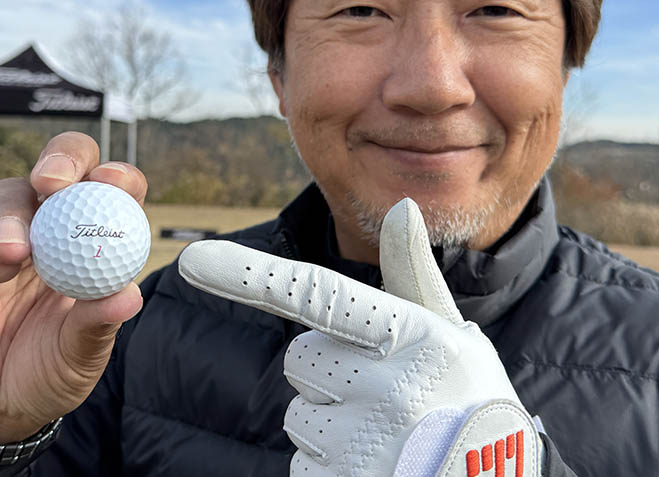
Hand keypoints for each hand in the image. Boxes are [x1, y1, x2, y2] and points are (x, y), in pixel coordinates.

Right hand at [0, 132, 145, 442]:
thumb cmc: (51, 369)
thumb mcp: (82, 353)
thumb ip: (98, 323)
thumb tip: (129, 297)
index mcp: (99, 241)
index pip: (116, 192)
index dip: (119, 177)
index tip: (113, 182)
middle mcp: (57, 225)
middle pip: (63, 167)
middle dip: (61, 159)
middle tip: (53, 181)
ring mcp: (12, 233)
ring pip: (12, 193)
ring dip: (13, 215)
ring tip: (15, 252)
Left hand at [179, 198, 540, 475]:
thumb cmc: (465, 395)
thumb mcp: (447, 333)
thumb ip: (413, 272)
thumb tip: (400, 207)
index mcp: (412, 337)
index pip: (318, 295)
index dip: (250, 275)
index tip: (192, 258)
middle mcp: (389, 387)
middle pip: (300, 359)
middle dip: (327, 373)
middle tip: (380, 394)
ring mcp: (369, 444)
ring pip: (299, 415)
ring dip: (329, 422)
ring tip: (384, 434)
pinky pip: (302, 464)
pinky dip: (329, 464)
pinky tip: (375, 464)